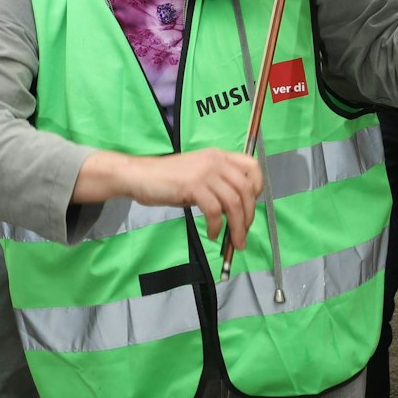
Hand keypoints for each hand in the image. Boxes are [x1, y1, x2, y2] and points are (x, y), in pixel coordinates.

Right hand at [121, 149, 263, 249]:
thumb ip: (217, 186)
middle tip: (243, 233)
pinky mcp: (193, 186)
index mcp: (218, 156)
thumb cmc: (166, 178)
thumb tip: (234, 209)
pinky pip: (214, 211)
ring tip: (233, 241)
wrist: (139, 175)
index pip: (252, 166)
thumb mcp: (198, 175)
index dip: (258, 187)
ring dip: (237, 226)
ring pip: (233, 203)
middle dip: (249, 215)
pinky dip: (217, 226)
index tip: (252, 205)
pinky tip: (213, 233)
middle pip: (246, 189)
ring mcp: (204, 172)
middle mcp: (215, 161)